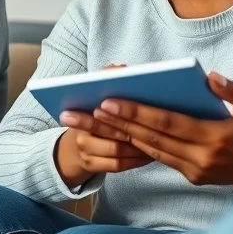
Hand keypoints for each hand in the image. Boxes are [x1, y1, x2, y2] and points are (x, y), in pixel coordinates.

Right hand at [53, 63, 152, 187]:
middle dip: (134, 127)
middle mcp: (79, 131)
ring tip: (160, 139)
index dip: (121, 107)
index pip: (100, 107)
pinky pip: (118, 165)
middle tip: (158, 123)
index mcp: (79, 109)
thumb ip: (105, 78)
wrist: (72, 150)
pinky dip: (137, 159)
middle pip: (109, 129)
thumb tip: (120, 68)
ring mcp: (84, 151)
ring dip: (139, 145)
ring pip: (117, 149)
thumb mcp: (93, 95)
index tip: (138, 103)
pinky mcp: (91, 166)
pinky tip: (152, 154)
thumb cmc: (91, 117)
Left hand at [92, 72, 232, 185]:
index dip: (136, 113)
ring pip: (149, 150)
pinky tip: (118, 131)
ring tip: (93, 120)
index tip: (109, 102)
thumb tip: (210, 78)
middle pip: (150, 138)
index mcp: (214, 137)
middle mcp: (200, 158)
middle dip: (116, 124)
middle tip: (87, 110)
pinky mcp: (191, 176)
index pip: (167, 123)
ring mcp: (194, 170)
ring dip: (120, 135)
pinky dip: (137, 144)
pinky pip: (159, 158)